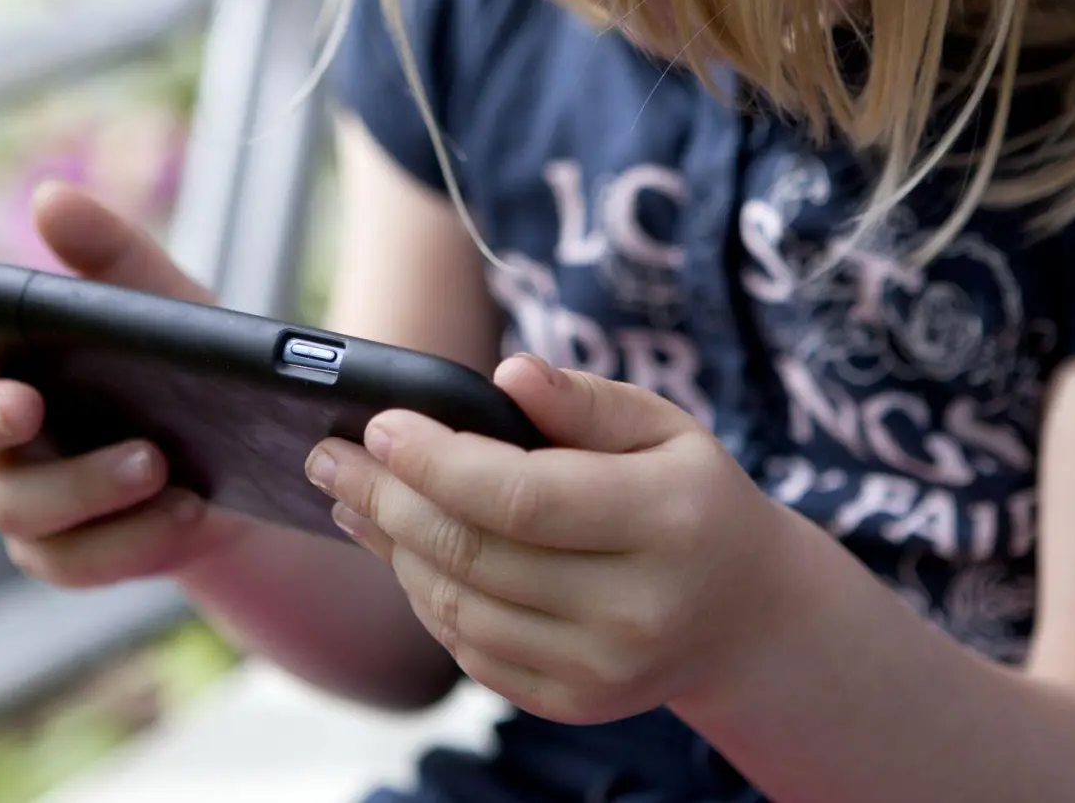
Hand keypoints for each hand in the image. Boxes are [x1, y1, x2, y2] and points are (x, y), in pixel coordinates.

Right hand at [0, 183, 247, 587]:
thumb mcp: (171, 312)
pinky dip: (128, 539)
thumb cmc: (187, 383)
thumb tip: (50, 198)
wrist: (243, 481)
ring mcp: (25, 499)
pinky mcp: (62, 556)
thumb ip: (113, 257)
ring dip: (85, 484)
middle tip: (30, 405)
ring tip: (156, 463)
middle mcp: (3, 431)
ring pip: (17, 506)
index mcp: (14, 356)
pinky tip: (181, 511)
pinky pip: (72, 561)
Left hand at [305, 354, 799, 724]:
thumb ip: (585, 400)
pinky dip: (426, 598)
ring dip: (393, 550)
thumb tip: (506, 373)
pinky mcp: (576, 702)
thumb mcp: (662, 427)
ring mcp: (605, 669)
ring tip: (355, 501)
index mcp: (667, 520)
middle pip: (475, 555)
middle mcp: (638, 608)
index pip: (520, 496)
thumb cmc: (688, 497)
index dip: (436, 461)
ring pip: (459, 608)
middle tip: (330, 458)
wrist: (744, 611)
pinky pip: (471, 650)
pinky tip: (404, 553)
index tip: (379, 425)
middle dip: (387, 501)